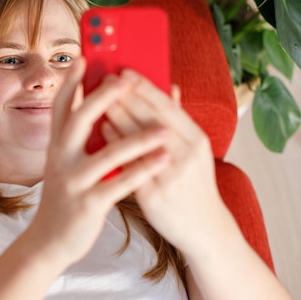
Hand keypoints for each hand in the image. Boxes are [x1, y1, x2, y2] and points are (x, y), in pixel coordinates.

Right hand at [27, 61, 171, 267]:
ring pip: (106, 154)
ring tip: (163, 129)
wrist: (51, 240)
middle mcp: (60, 159)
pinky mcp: (88, 204)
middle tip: (124, 79)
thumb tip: (107, 110)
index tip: (83, 59)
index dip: (71, 82)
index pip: (62, 107)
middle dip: (102, 98)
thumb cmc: (68, 195)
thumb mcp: (67, 164)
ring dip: (136, 138)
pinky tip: (164, 160)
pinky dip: (142, 170)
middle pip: (79, 121)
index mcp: (57, 146)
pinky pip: (119, 184)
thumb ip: (82, 139)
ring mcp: (73, 181)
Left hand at [102, 70, 228, 255]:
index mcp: (197, 140)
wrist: (204, 229)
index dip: (144, 86)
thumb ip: (179, 120)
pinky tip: (101, 130)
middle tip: (104, 78)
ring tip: (96, 98)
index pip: (167, 106)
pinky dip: (115, 145)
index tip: (124, 70)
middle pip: (150, 119)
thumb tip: (170, 87)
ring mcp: (170, 177)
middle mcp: (186, 156)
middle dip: (124, 96)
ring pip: (138, 140)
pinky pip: (129, 166)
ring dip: (116, 115)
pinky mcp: (154, 197)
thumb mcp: (196, 151)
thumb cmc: (194, 184)